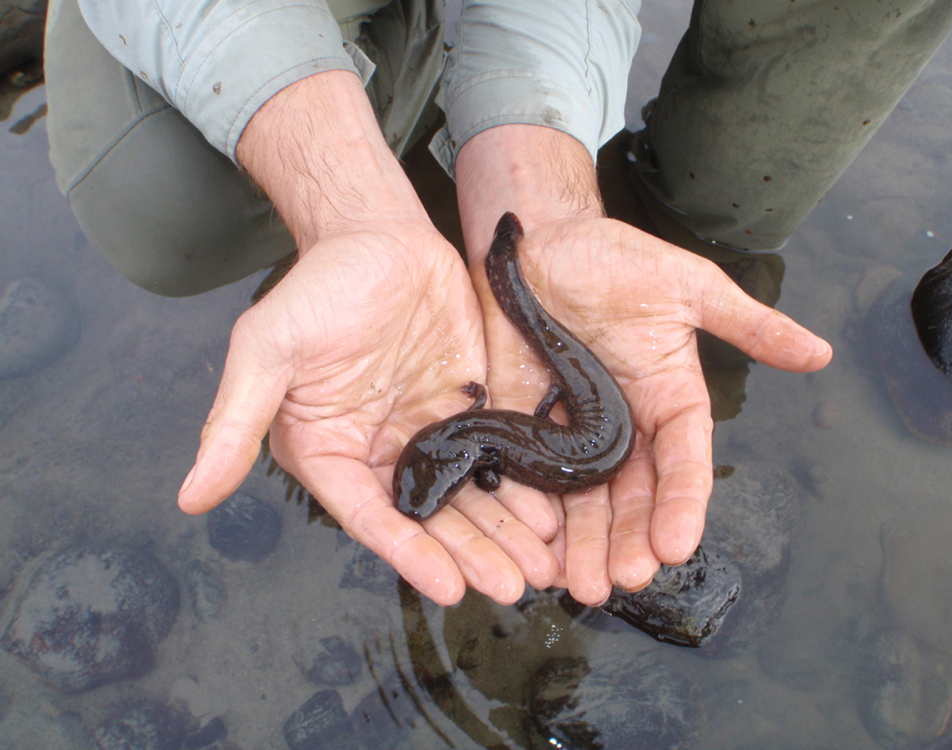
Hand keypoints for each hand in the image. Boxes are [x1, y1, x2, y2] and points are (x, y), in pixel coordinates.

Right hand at [177, 72, 560, 605]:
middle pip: (433, 518)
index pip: (373, 518)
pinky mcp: (468, 408)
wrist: (376, 236)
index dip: (412, 555)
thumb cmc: (316, 289)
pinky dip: (524, 486)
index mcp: (332, 453)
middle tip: (516, 587)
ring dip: (506, 533)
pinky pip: (499, 455)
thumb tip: (189, 497)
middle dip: (474, 554)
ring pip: (471, 496)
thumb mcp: (266, 351)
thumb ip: (234, 424)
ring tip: (544, 567)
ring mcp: (429, 432)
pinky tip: (553, 515)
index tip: (451, 588)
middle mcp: (381, 453)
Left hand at [454, 125, 830, 605]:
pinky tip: (532, 548)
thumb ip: (749, 324)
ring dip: (583, 544)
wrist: (537, 243)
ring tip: (580, 585)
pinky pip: (527, 476)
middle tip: (623, 580)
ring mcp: (571, 430)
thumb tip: (822, 352)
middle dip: (629, 539)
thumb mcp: (689, 286)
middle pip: (631, 496)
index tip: (677, 545)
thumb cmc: (615, 257)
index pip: (682, 462)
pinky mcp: (521, 424)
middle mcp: (624, 427)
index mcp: (668, 400)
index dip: (682, 503)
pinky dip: (531, 513)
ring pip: (582, 499)